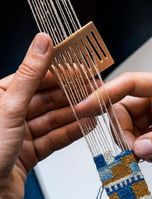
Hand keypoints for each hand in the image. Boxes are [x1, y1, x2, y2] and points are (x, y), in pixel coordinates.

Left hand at [0, 33, 82, 198]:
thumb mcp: (10, 106)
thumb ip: (30, 76)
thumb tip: (43, 43)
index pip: (32, 79)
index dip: (57, 73)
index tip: (79, 69)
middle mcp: (9, 115)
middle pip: (44, 100)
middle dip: (69, 96)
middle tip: (92, 91)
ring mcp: (19, 136)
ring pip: (51, 121)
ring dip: (72, 115)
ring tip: (94, 109)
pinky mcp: (29, 154)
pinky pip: (52, 139)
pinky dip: (69, 133)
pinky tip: (85, 126)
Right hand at [76, 67, 151, 161]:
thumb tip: (138, 150)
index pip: (128, 84)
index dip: (103, 95)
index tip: (83, 109)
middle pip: (127, 111)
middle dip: (125, 135)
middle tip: (136, 154)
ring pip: (136, 129)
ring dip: (139, 147)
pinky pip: (148, 139)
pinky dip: (151, 150)